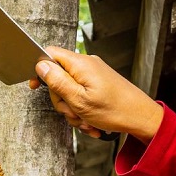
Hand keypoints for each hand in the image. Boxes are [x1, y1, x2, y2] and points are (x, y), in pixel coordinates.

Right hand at [29, 46, 162, 143]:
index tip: (34, 85)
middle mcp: (87, 65)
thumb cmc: (113, 110)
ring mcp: (93, 74)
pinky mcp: (97, 84)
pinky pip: (80, 95)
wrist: (140, 117)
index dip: (39, 68)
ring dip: (72, 109)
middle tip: (72, 111)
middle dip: (61, 99)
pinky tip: (90, 121)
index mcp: (80, 64)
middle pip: (58, 77)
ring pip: (68, 90)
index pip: (50, 54)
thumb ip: (57, 81)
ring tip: (85, 120)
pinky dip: (81, 110)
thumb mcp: (78, 99)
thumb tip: (40, 66)